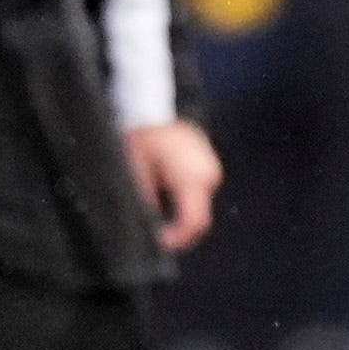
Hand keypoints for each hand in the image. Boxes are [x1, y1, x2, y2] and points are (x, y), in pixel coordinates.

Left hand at [124, 120, 221, 255]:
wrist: (158, 106)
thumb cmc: (145, 135)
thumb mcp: (136, 171)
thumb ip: (146, 203)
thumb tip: (150, 228)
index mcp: (192, 178)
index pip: (194, 223)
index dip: (178, 240)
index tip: (160, 243)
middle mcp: (209, 177)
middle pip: (200, 218)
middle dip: (179, 230)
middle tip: (156, 232)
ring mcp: (212, 171)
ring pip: (200, 207)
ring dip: (181, 215)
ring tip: (158, 209)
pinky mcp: (209, 167)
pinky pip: (200, 193)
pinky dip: (185, 201)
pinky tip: (166, 193)